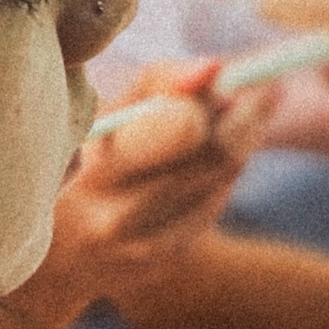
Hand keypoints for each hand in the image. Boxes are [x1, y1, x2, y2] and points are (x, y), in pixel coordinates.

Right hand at [0, 64, 280, 328]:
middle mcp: (124, 216)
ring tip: (243, 112)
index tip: (234, 73)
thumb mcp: (109, 115)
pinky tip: (212, 158)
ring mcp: (151, 246)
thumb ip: (161, 83)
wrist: (59, 254)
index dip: (216, 99)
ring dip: (243, 139)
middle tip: (269, 86)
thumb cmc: (89, 161)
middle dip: (249, 114)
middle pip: (215, 154)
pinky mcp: (171, 259)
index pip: (184, 130)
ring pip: (223, 177)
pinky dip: (224, 172)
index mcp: (102, 171)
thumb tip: (216, 69)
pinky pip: (216, 202)